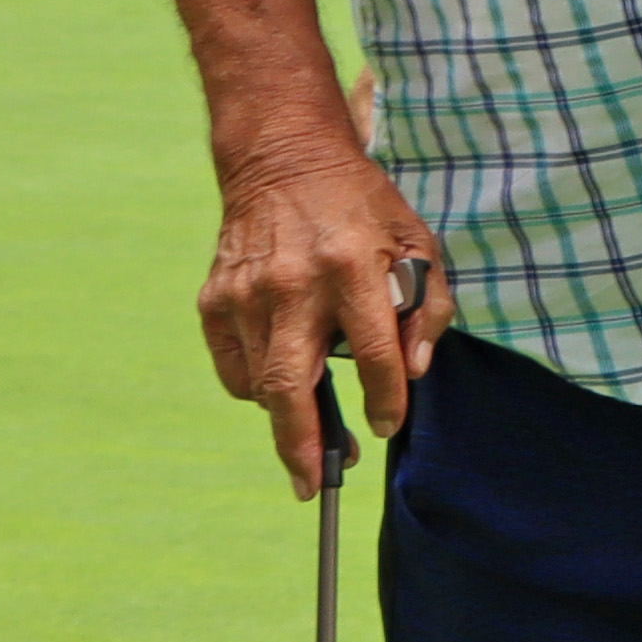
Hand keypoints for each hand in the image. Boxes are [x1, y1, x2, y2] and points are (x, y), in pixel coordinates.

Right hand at [203, 136, 441, 497]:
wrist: (283, 157)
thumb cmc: (361, 206)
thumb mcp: (416, 241)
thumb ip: (427, 308)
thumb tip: (414, 372)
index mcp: (352, 267)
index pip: (375, 355)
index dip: (386, 400)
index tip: (385, 426)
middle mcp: (293, 285)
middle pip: (291, 387)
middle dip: (304, 445)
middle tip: (315, 484)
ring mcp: (246, 294)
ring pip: (259, 384)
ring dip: (285, 419)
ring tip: (310, 433)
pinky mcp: (215, 298)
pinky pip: (234, 367)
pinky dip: (255, 386)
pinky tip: (279, 382)